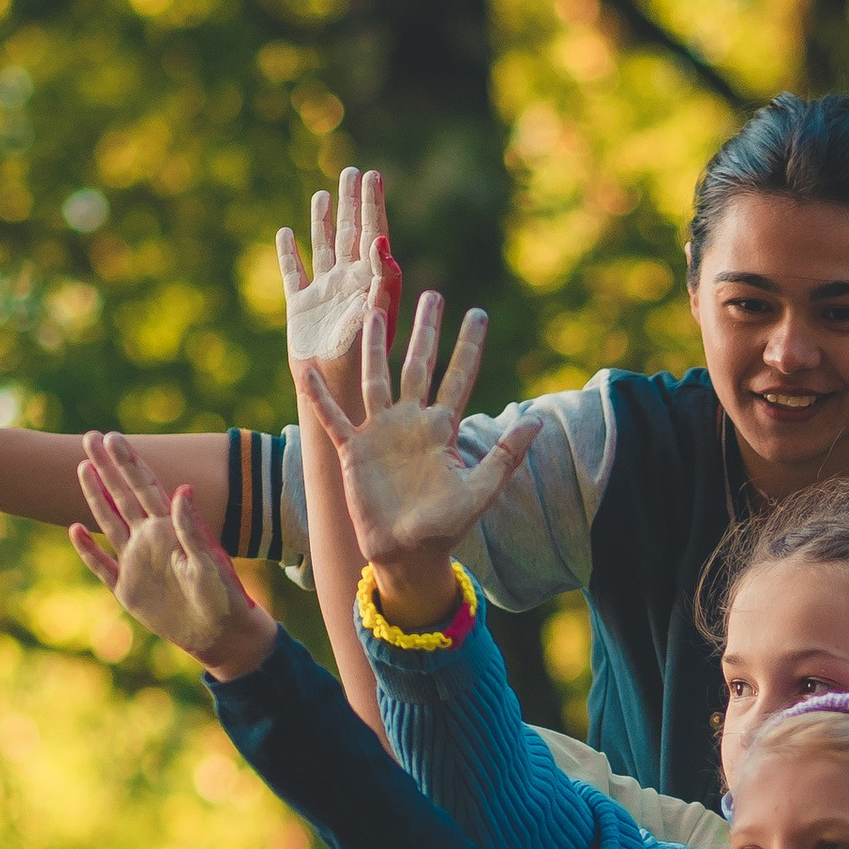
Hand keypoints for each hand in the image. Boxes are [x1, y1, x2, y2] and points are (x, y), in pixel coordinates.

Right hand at [70, 430, 274, 676]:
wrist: (219, 634)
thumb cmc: (222, 597)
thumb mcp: (208, 562)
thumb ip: (192, 528)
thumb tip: (182, 488)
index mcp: (170, 529)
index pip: (145, 488)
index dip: (128, 462)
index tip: (111, 437)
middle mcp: (150, 539)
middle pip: (123, 496)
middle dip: (107, 467)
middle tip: (89, 437)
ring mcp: (137, 562)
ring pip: (109, 522)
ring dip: (96, 496)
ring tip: (82, 468)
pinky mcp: (128, 589)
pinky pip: (102, 565)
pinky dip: (88, 550)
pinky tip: (75, 529)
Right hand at [278, 164, 403, 409]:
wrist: (335, 390)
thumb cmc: (364, 360)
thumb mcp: (376, 316)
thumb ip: (382, 279)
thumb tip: (382, 239)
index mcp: (370, 280)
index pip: (373, 233)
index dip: (373, 204)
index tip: (374, 174)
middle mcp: (348, 282)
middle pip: (349, 233)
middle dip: (351, 202)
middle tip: (352, 172)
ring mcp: (323, 293)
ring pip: (322, 247)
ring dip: (322, 221)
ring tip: (323, 194)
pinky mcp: (300, 306)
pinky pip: (293, 272)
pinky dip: (288, 253)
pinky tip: (285, 233)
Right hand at [303, 293, 534, 626]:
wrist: (406, 554)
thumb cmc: (445, 528)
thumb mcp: (480, 491)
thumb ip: (506, 454)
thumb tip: (538, 421)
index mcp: (442, 430)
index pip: (458, 378)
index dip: (468, 346)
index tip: (477, 313)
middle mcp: (411, 423)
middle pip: (417, 365)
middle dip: (424, 331)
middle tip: (430, 294)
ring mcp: (380, 433)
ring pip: (377, 378)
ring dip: (373, 346)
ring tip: (373, 309)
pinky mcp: (353, 450)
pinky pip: (334, 417)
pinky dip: (321, 395)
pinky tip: (310, 369)